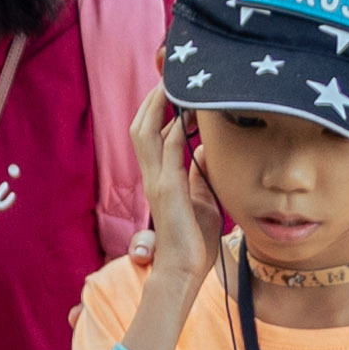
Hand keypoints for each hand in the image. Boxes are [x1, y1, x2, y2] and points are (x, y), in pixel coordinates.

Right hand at [125, 88, 220, 349]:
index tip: (171, 88)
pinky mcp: (167, 191)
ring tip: (170, 86)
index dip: (156, 110)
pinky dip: (173, 130)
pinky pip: (167, 152)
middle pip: (140, 127)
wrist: (185, 271)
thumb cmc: (194, 241)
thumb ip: (201, 173)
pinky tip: (185, 116)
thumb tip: (207, 148)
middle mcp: (153, 175)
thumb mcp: (203, 199)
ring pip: (145, 134)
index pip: (151, 135)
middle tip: (167, 78)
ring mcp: (157, 182)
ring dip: (157, 107)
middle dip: (151, 101)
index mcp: (161, 177)